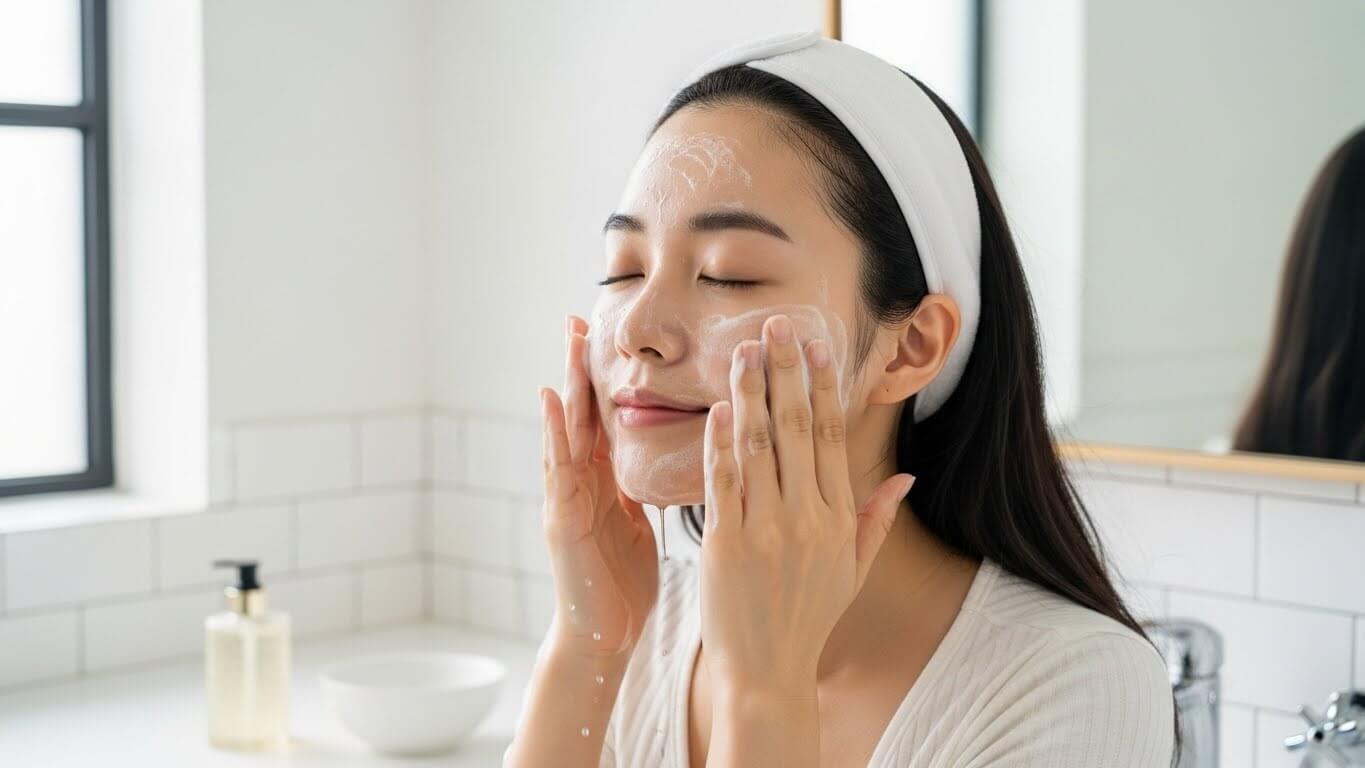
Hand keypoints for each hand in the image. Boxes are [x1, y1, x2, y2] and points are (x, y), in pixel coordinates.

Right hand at [539, 315, 659, 659]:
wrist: (602, 640)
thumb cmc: (624, 587)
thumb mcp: (640, 527)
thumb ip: (645, 491)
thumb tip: (679, 460)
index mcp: (606, 485)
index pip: (607, 421)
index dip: (606, 381)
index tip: (608, 337)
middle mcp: (581, 485)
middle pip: (582, 416)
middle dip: (579, 368)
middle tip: (579, 318)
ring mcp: (565, 501)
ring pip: (566, 433)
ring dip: (565, 385)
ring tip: (567, 343)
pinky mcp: (560, 522)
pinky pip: (557, 471)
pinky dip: (553, 434)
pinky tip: (550, 402)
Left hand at [698, 313, 914, 691]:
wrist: (766, 671)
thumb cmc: (808, 617)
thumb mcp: (852, 570)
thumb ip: (875, 518)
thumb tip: (906, 476)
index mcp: (836, 517)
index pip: (831, 436)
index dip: (823, 386)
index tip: (816, 344)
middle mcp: (805, 517)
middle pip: (797, 429)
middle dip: (786, 371)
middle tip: (775, 324)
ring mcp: (765, 529)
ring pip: (759, 447)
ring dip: (751, 393)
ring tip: (743, 350)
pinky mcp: (726, 543)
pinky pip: (723, 482)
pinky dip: (720, 442)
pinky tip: (719, 407)